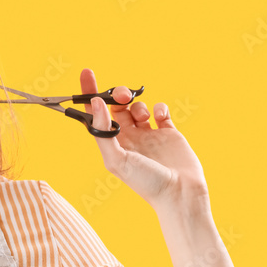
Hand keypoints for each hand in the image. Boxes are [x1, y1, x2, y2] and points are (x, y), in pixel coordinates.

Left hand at [80, 68, 207, 210]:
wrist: (180, 193)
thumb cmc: (145, 182)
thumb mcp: (117, 159)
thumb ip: (103, 131)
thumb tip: (96, 103)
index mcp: (112, 143)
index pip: (95, 113)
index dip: (89, 93)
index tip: (86, 73)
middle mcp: (127, 137)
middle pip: (116, 106)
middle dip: (118, 94)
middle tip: (123, 95)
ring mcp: (148, 134)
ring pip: (137, 107)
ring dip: (137, 104)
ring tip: (143, 117)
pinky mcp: (168, 132)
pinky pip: (160, 111)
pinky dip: (159, 107)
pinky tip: (161, 117)